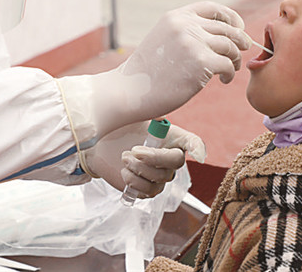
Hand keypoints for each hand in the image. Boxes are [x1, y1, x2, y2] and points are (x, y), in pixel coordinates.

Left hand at [84, 121, 204, 195]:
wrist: (103, 145)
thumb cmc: (121, 127)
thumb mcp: (133, 115)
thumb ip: (146, 110)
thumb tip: (158, 117)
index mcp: (172, 136)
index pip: (193, 142)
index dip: (198, 148)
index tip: (197, 155)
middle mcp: (170, 157)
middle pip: (176, 162)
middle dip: (153, 157)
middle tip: (132, 149)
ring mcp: (161, 174)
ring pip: (160, 179)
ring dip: (139, 169)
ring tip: (123, 157)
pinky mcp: (148, 188)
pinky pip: (149, 191)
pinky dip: (135, 182)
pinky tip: (124, 171)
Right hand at [112, 1, 248, 126]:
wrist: (129, 91)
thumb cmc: (147, 72)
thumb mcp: (163, 39)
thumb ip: (185, 32)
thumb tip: (218, 35)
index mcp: (176, 17)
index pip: (212, 8)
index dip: (230, 17)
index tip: (238, 28)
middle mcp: (186, 25)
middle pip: (226, 28)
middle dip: (240, 39)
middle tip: (244, 49)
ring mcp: (194, 42)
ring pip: (230, 46)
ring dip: (235, 58)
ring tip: (230, 69)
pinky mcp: (201, 62)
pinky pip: (228, 64)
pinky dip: (230, 73)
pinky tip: (224, 80)